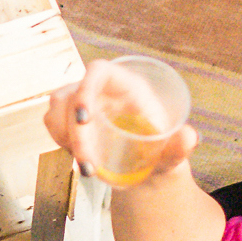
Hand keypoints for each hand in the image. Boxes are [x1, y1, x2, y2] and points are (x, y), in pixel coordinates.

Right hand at [41, 62, 198, 186]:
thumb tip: (189, 137)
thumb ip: (179, 146)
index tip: (83, 118)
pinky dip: (58, 139)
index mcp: (127, 86)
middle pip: (72, 95)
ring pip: (57, 107)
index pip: (98, 71)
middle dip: (74, 132)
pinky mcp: (70, 118)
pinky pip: (52, 121)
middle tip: (87, 164)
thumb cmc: (160, 153)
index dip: (85, 88)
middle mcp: (102, 90)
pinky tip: (76, 155)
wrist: (146, 169)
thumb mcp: (171, 152)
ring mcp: (83, 102)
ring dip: (63, 136)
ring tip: (85, 163)